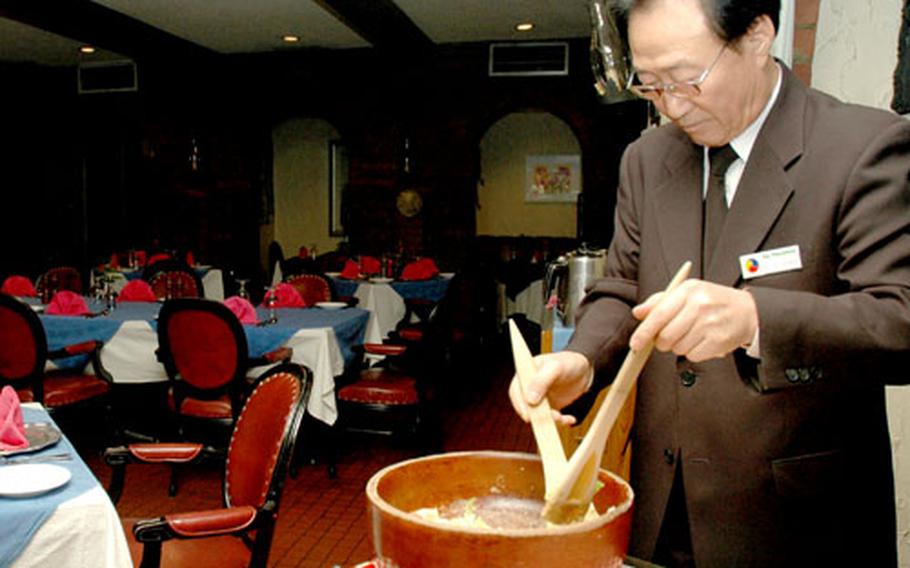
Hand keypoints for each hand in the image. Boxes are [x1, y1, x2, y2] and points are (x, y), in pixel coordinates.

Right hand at [508, 351, 592, 426]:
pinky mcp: (550, 407)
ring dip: (549, 420)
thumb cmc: (568, 363)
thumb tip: (529, 400)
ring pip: (538, 416)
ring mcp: (539, 398)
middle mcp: (530, 387)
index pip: (515, 391)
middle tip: (550, 417)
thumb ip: (541, 381)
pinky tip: (569, 419)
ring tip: (561, 417)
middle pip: (525, 406)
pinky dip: (560, 421)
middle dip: (536, 415)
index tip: (527, 415)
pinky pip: (551, 419)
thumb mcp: (556, 368)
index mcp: (526, 374)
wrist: (584, 370)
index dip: (519, 404)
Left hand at [629, 279, 757, 361]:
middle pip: (665, 336)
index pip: (659, 314)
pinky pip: (692, 356)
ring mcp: (710, 324)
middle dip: (662, 341)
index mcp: (689, 290)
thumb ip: (660, 302)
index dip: (644, 332)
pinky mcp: (718, 341)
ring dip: (678, 346)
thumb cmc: (712, 301)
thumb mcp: (687, 292)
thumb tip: (638, 312)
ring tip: (692, 334)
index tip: (635, 344)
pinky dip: (693, 352)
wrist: (748, 311)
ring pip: (677, 348)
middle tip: (670, 336)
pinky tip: (702, 341)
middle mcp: (699, 306)